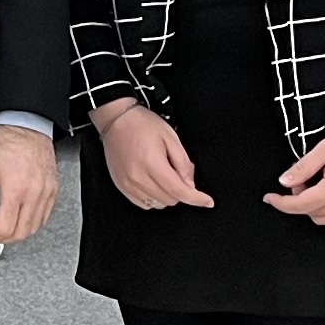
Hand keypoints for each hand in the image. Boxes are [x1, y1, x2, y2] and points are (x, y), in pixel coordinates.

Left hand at [0, 123, 59, 248]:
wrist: (25, 124)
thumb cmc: (4, 141)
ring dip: (17, 232)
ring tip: (3, 223)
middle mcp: (34, 192)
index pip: (4, 228)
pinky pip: (44, 216)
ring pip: (34, 228)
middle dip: (1, 238)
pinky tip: (18, 216)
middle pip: (20, 233)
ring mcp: (47, 192)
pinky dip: (30, 222)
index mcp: (15, 187)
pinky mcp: (54, 190)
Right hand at [90, 97, 208, 210]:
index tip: (207, 202)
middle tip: (177, 172)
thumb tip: (190, 184)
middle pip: (170, 199)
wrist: (117, 120)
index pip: (179, 191)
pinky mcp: (121, 187)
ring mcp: (128, 184)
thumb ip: (183, 163)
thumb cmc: (142, 124)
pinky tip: (153, 183)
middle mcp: (138, 177)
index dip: (196, 199)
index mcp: (152, 163)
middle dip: (181, 191)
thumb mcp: (170, 137)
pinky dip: (154, 198)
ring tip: (163, 175)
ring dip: (167, 195)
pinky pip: (143, 203)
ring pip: (158, 204)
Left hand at [269, 126, 324, 228]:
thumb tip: (285, 181)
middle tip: (303, 180)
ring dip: (314, 206)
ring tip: (319, 185)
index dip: (280, 203)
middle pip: (310, 213)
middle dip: (299, 199)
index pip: (298, 205)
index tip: (270, 198)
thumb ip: (302, 168)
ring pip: (323, 219)